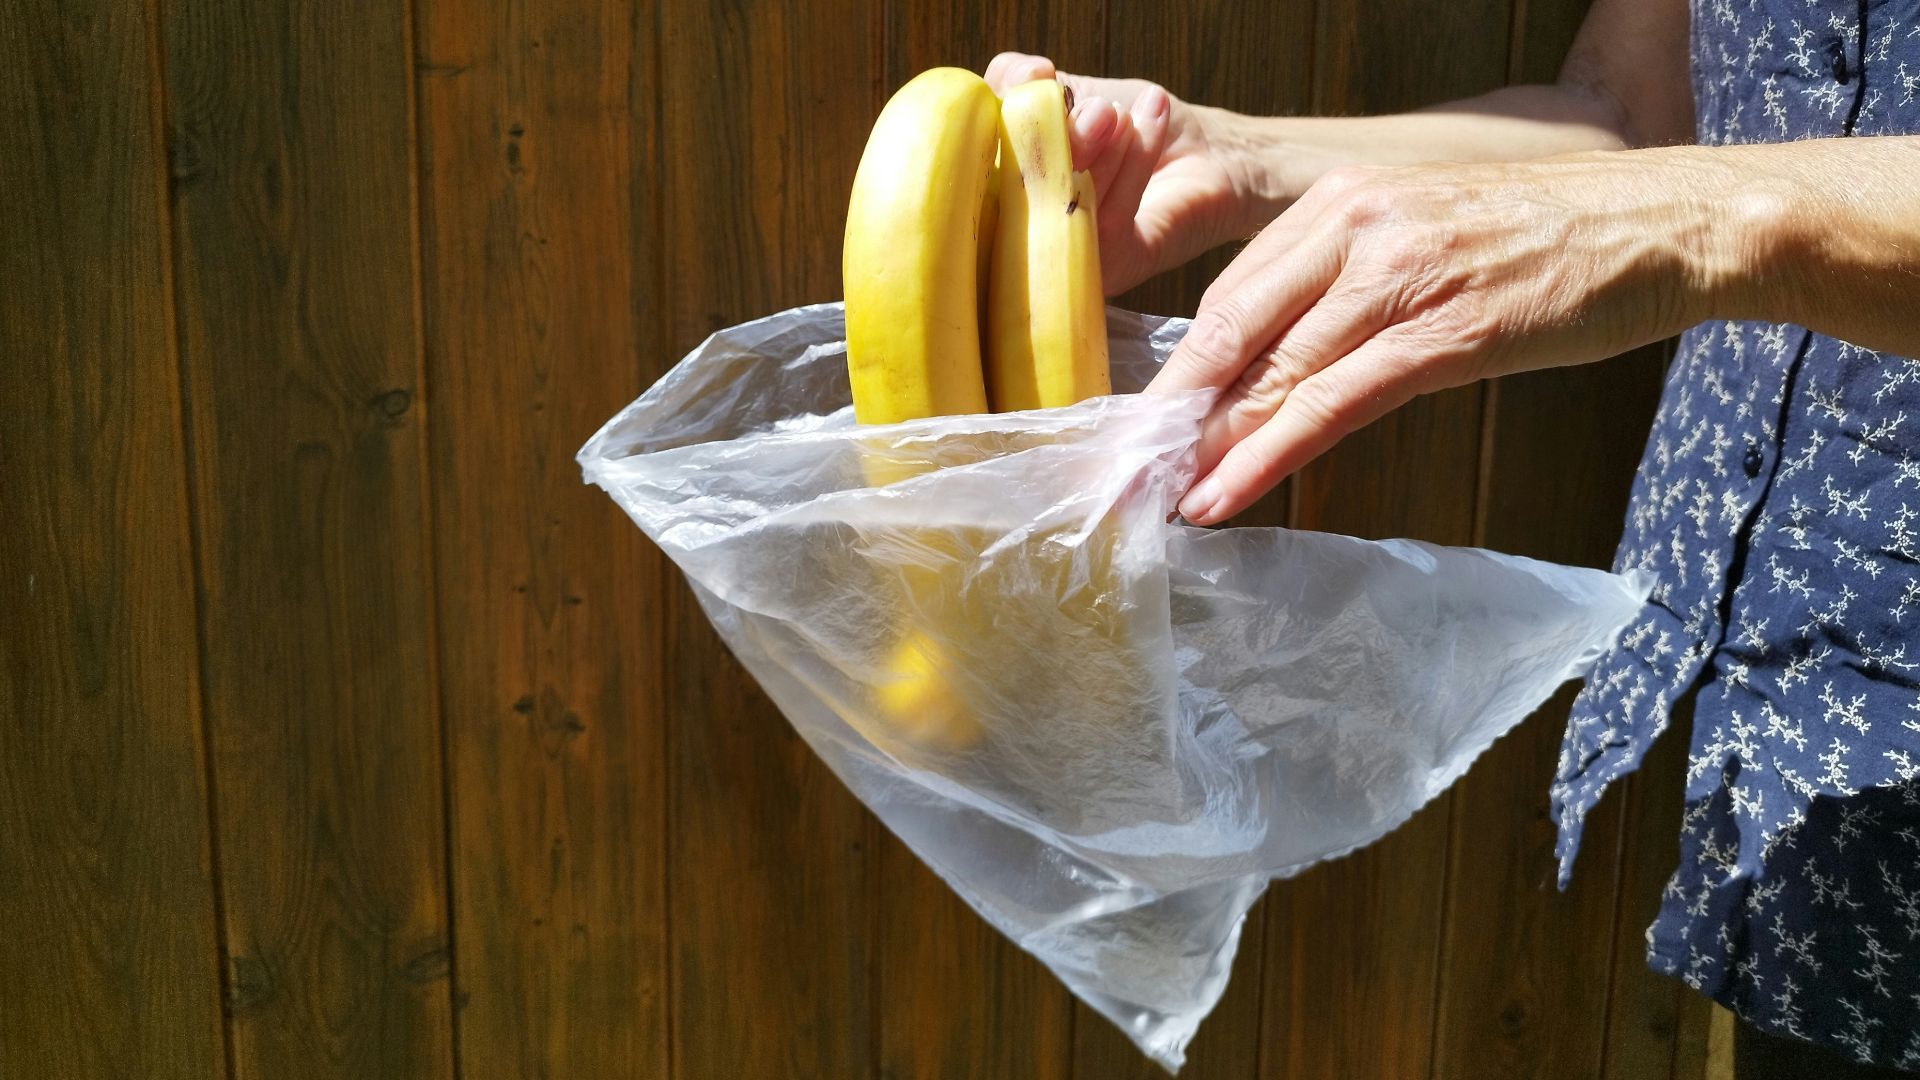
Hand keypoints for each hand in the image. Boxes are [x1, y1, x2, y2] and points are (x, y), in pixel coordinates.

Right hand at [985, 52, 1272, 294]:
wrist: (1218, 158)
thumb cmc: (1142, 125)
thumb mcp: (1081, 91)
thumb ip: (1034, 86)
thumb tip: (1025, 81)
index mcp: (1002, 180)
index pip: (970, 152)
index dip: (1000, 106)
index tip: (1039, 72)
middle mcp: (1022, 226)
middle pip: (1005, 187)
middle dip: (1054, 134)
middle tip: (1099, 108)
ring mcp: (1064, 255)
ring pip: (1057, 201)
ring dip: (1102, 145)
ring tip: (1127, 114)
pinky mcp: (1110, 271)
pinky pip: (1107, 220)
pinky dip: (1134, 157)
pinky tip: (1153, 116)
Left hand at [1147, 149, 1745, 523]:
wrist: (1662, 223)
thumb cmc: (1547, 237)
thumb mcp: (1427, 235)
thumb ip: (1348, 285)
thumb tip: (1279, 364)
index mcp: (1343, 201)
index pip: (1232, 292)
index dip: (1178, 366)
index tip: (1142, 421)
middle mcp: (1358, 228)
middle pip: (1233, 330)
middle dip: (1173, 411)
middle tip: (1126, 472)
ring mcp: (1400, 279)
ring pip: (1274, 373)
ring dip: (1208, 446)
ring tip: (1159, 498)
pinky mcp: (1446, 334)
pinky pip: (1331, 404)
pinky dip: (1267, 456)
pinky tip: (1226, 493)